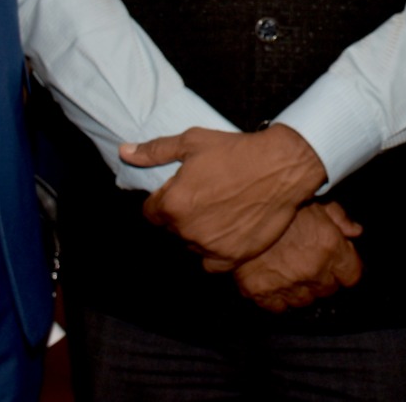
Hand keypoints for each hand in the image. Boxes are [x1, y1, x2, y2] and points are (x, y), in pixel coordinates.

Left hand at [121, 124, 326, 270]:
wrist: (281, 168)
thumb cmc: (236, 151)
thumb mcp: (192, 142)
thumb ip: (155, 151)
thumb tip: (125, 153)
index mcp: (172, 204)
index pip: (151, 212)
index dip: (164, 199)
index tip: (181, 189)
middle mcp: (187, 231)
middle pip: (171, 229)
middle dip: (181, 214)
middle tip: (204, 195)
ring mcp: (210, 248)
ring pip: (191, 245)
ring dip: (198, 232)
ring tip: (219, 209)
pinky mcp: (232, 258)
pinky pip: (211, 263)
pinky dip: (214, 251)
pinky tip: (226, 230)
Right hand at [234, 201, 363, 311]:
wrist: (235, 205)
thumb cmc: (277, 198)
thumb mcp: (315, 197)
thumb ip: (339, 217)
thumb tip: (355, 231)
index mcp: (329, 245)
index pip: (352, 275)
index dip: (345, 266)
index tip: (338, 260)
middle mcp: (312, 269)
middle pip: (329, 289)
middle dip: (323, 276)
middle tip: (309, 258)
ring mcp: (286, 284)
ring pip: (305, 301)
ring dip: (301, 288)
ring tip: (290, 268)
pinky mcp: (260, 292)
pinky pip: (277, 307)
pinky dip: (277, 297)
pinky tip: (274, 279)